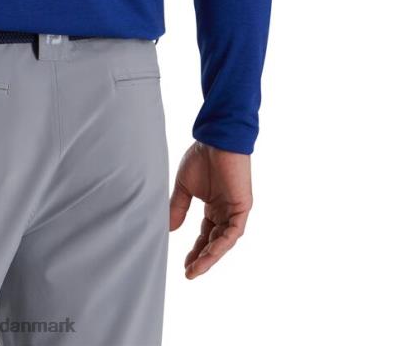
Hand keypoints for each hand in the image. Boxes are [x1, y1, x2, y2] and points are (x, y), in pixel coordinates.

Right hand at [169, 141, 252, 278]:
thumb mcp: (184, 187)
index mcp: (213, 206)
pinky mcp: (242, 207)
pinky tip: (209, 255)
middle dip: (203, 258)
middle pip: (215, 242)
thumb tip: (168, 230)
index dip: (196, 251)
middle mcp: (225, 212)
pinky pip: (233, 232)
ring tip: (196, 269)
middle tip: (189, 272)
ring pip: (224, 241)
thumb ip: (178, 208)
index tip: (184, 265)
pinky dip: (221, 245)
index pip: (206, 235)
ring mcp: (234, 211)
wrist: (215, 139)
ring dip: (210, 256)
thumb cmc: (201, 158)